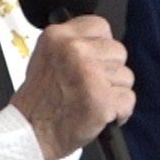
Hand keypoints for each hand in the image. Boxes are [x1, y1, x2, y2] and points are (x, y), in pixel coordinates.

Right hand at [10, 15, 133, 159]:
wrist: (30, 133)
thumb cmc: (38, 101)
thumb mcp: (46, 56)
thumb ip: (73, 44)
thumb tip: (102, 41)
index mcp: (59, 36)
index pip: (101, 26)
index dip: (101, 46)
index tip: (92, 61)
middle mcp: (75, 51)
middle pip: (118, 51)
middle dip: (109, 70)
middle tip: (88, 86)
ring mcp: (90, 75)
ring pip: (126, 76)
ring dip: (114, 92)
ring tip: (90, 101)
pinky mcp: (103, 100)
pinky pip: (129, 99)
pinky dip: (119, 112)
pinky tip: (100, 115)